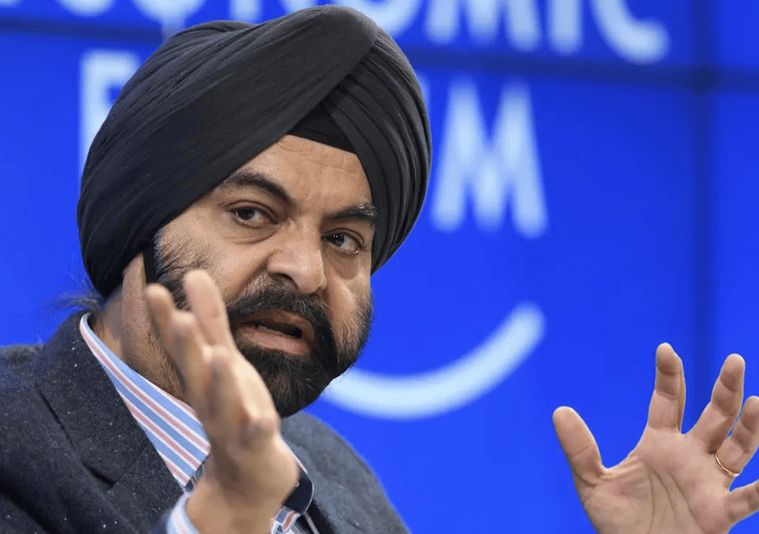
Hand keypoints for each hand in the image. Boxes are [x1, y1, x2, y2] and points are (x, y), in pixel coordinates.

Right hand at [146, 270, 298, 533]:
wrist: (247, 474)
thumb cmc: (234, 406)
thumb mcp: (221, 358)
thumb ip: (208, 320)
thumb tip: (193, 272)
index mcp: (202, 377)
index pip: (181, 346)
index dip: (166, 320)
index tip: (153, 288)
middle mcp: (210, 400)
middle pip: (195, 373)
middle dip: (187, 348)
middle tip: (179, 319)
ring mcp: (231, 425)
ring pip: (223, 404)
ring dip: (220, 382)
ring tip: (221, 356)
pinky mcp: (255, 447)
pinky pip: (257, 438)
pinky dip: (259, 429)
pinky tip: (264, 419)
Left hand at [554, 343, 758, 533]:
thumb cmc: (618, 524)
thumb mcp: (592, 484)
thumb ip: (579, 450)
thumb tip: (559, 411)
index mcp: (658, 444)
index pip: (668, 401)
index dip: (668, 376)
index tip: (665, 349)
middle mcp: (689, 457)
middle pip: (714, 416)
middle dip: (725, 389)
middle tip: (734, 360)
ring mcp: (708, 483)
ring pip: (737, 448)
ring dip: (750, 427)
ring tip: (758, 402)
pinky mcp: (719, 513)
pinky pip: (747, 499)